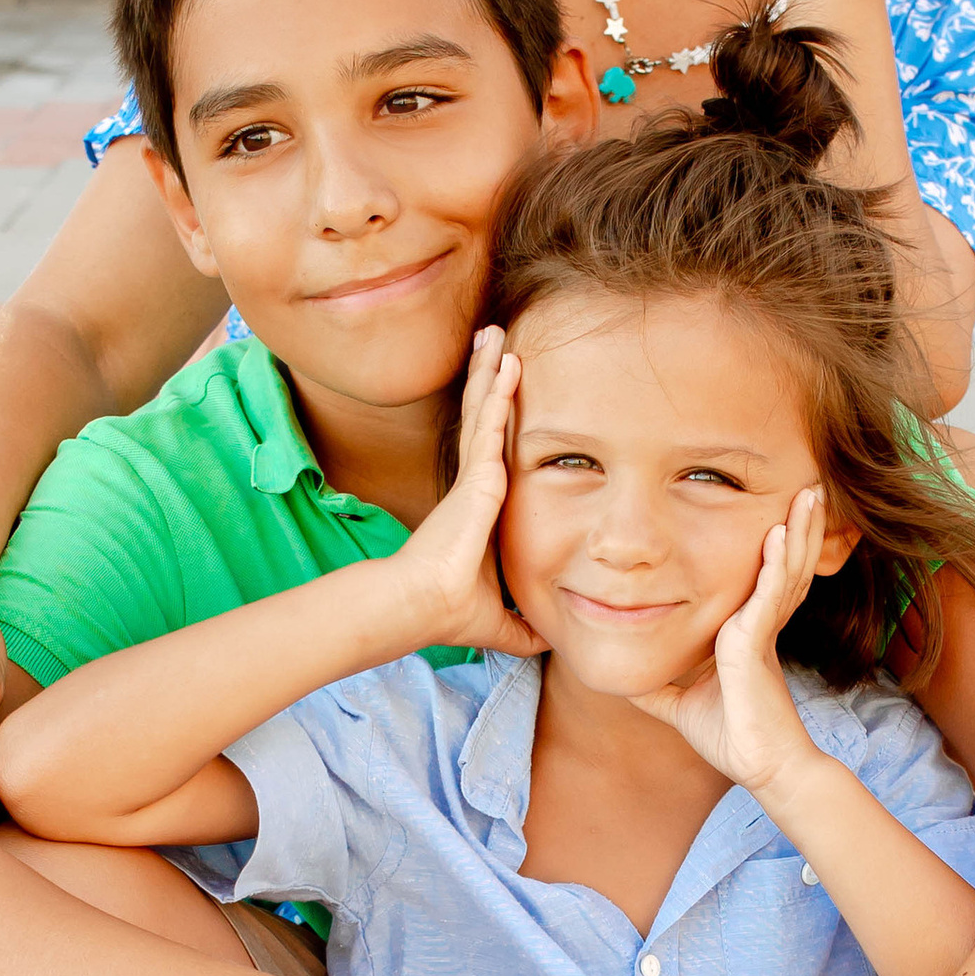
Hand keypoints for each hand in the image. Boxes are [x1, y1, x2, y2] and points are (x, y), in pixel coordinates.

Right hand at [381, 329, 541, 660]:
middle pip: (481, 419)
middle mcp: (473, 486)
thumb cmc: (450, 611)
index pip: (490, 453)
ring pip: (482, 410)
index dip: (495, 418)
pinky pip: (490, 423)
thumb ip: (524, 628)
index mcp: (478, 510)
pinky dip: (498, 391)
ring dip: (489, 370)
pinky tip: (507, 360)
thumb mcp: (503, 620)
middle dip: (487, 380)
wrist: (424, 605)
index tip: (503, 391)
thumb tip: (549, 643)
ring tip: (495, 332)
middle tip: (494, 341)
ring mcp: (472, 477)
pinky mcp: (475, 475)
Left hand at [635, 491, 824, 796]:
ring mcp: (761, 632)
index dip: (777, 548)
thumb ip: (658, 689)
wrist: (761, 767)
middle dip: (798, 525)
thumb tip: (626, 682)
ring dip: (798, 530)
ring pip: (785, 570)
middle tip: (809, 488)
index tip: (782, 515)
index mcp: (747, 634)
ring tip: (809, 493)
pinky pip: (766, 596)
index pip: (765, 579)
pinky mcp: (755, 644)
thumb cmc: (732, 737)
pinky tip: (777, 535)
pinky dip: (774, 564)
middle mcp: (760, 625)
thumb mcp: (680, 706)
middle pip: (784, 564)